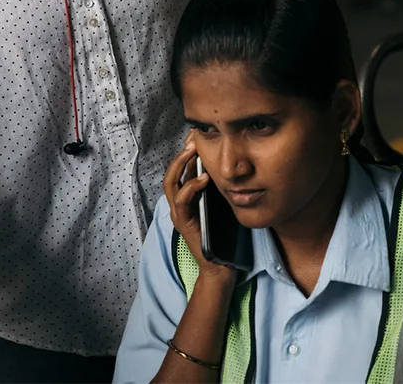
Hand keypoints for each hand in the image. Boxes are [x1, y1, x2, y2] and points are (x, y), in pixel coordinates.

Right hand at [163, 134, 235, 282]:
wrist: (221, 266)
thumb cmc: (224, 234)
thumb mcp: (222, 202)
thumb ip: (221, 186)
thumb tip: (231, 164)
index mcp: (188, 198)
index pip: (181, 169)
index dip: (187, 151)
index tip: (197, 135)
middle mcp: (179, 203)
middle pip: (172, 172)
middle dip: (181, 153)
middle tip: (193, 138)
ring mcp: (179, 213)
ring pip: (170, 182)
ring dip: (180, 164)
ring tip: (193, 151)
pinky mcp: (183, 223)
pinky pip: (182, 200)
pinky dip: (191, 186)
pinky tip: (204, 179)